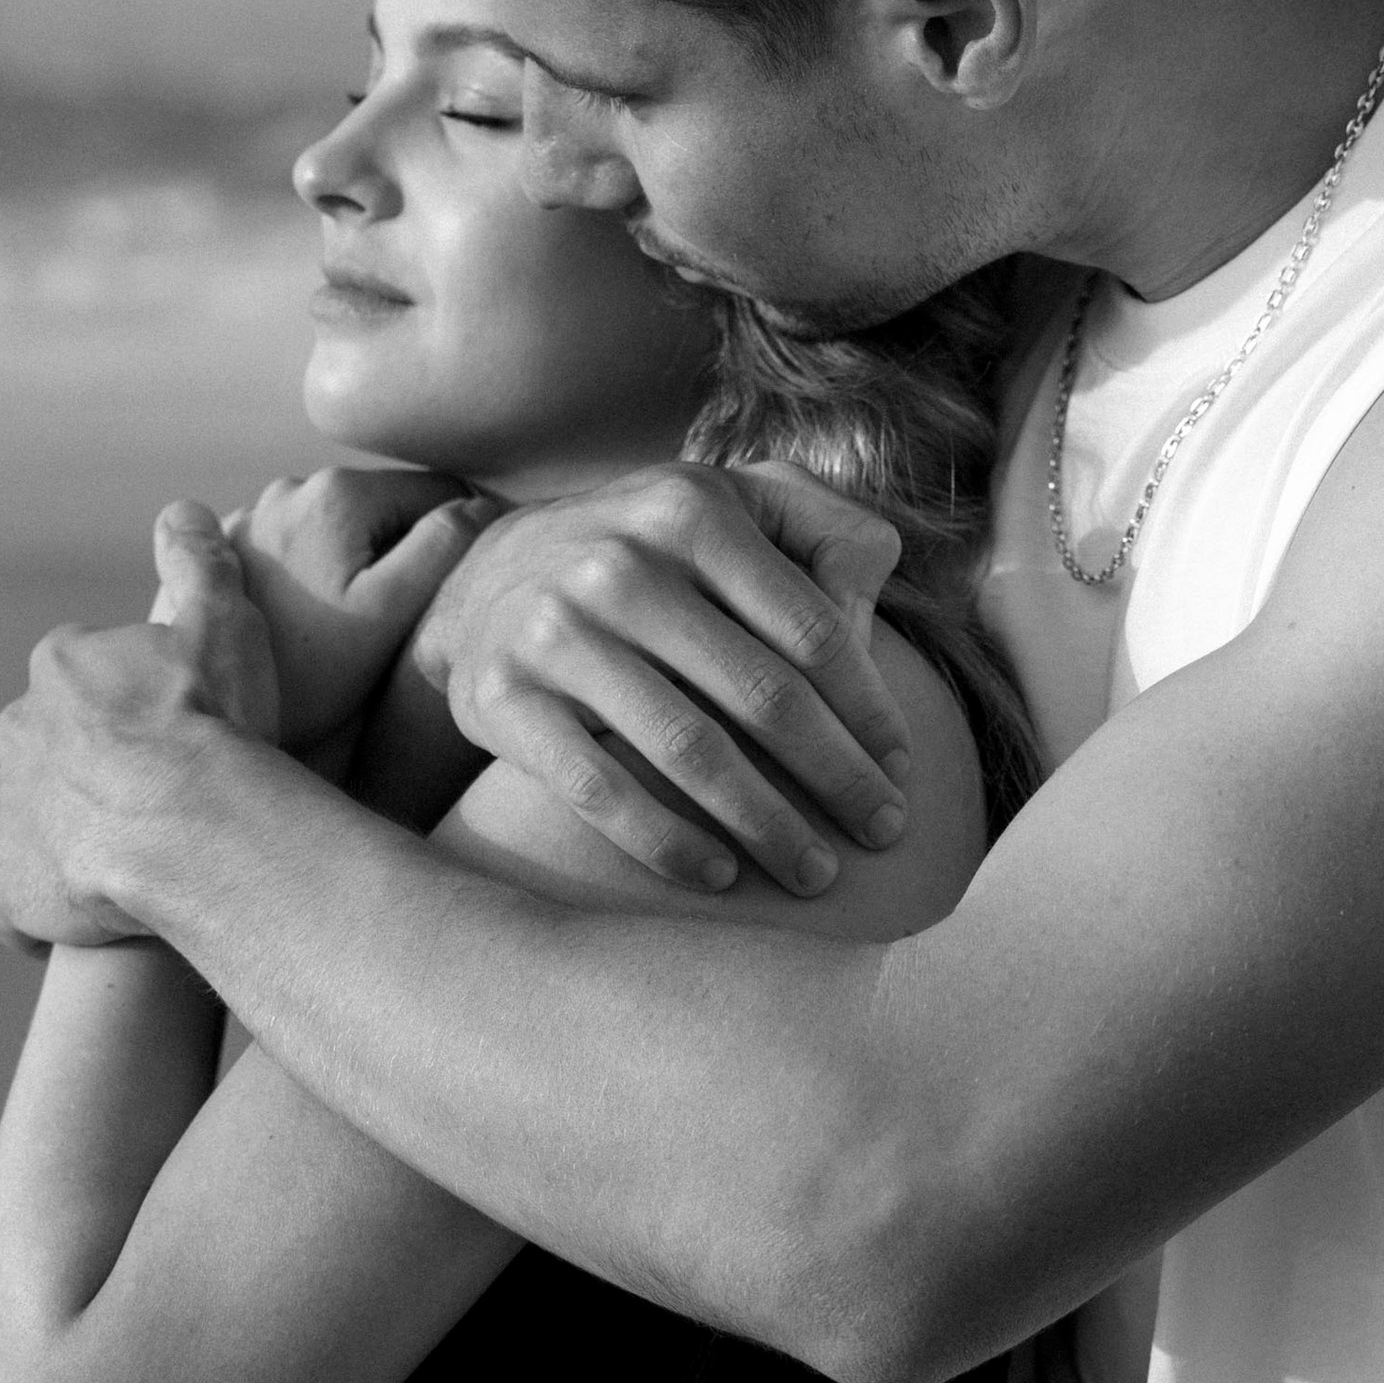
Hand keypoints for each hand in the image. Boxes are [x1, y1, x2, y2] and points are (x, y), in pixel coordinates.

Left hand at [0, 504, 280, 949]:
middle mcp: (16, 735)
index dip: (130, 704)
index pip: (82, 677)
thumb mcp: (224, 624)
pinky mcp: (8, 886)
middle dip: (88, 768)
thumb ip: (201, 564)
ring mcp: (6, 813)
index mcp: (61, 670)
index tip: (174, 729)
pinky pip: (9, 903)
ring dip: (64, 834)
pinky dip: (33, 911)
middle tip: (156, 797)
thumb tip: (184, 510)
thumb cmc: (216, 725)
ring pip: (27, 818)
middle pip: (46, 747)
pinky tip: (77, 921)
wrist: (196, 828)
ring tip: (130, 861)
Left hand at [199, 466, 484, 761]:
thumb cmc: (311, 674)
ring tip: (349, 624)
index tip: (452, 587)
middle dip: (401, 547)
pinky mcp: (221, 546)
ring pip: (337, 525)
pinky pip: (292, 543)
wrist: (210, 715)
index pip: (436, 489)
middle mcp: (288, 487)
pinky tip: (305, 620)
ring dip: (355, 558)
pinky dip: (310, 569)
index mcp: (338, 494)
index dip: (459, 534)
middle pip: (382, 505)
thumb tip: (481, 504)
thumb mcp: (390, 613)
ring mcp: (249, 512)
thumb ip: (442, 548)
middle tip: (398, 617)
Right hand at [407, 458, 913, 893]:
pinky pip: (600, 790)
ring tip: (813, 874)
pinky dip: (666, 843)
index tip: (903, 770)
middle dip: (838, 776)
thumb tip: (872, 597)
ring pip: (689, 751)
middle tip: (883, 831)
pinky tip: (718, 878)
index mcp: (693, 510)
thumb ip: (819, 528)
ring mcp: (556, 633)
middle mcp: (621, 564)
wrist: (480, 580)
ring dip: (766, 825)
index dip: (869, 709)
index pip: (812, 628)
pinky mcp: (503, 698)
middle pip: (763, 695)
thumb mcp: (726, 504)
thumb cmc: (644, 553)